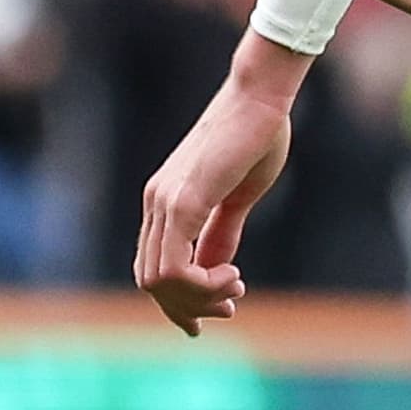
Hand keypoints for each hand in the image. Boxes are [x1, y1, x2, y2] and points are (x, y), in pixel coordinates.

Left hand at [134, 44, 299, 332]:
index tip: (222, 310)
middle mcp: (156, 203)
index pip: (152, 267)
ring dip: (200, 298)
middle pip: (151, 281)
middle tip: (231, 308)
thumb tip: (214, 269)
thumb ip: (221, 232)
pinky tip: (232, 276)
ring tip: (236, 288)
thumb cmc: (255, 139)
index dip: (181, 301)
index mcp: (164, 202)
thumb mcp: (237, 197)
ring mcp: (165, 201)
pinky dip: (201, 284)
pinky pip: (174, 265)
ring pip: (159, 279)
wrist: (260, 99)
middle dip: (190, 307)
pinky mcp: (184, 201)